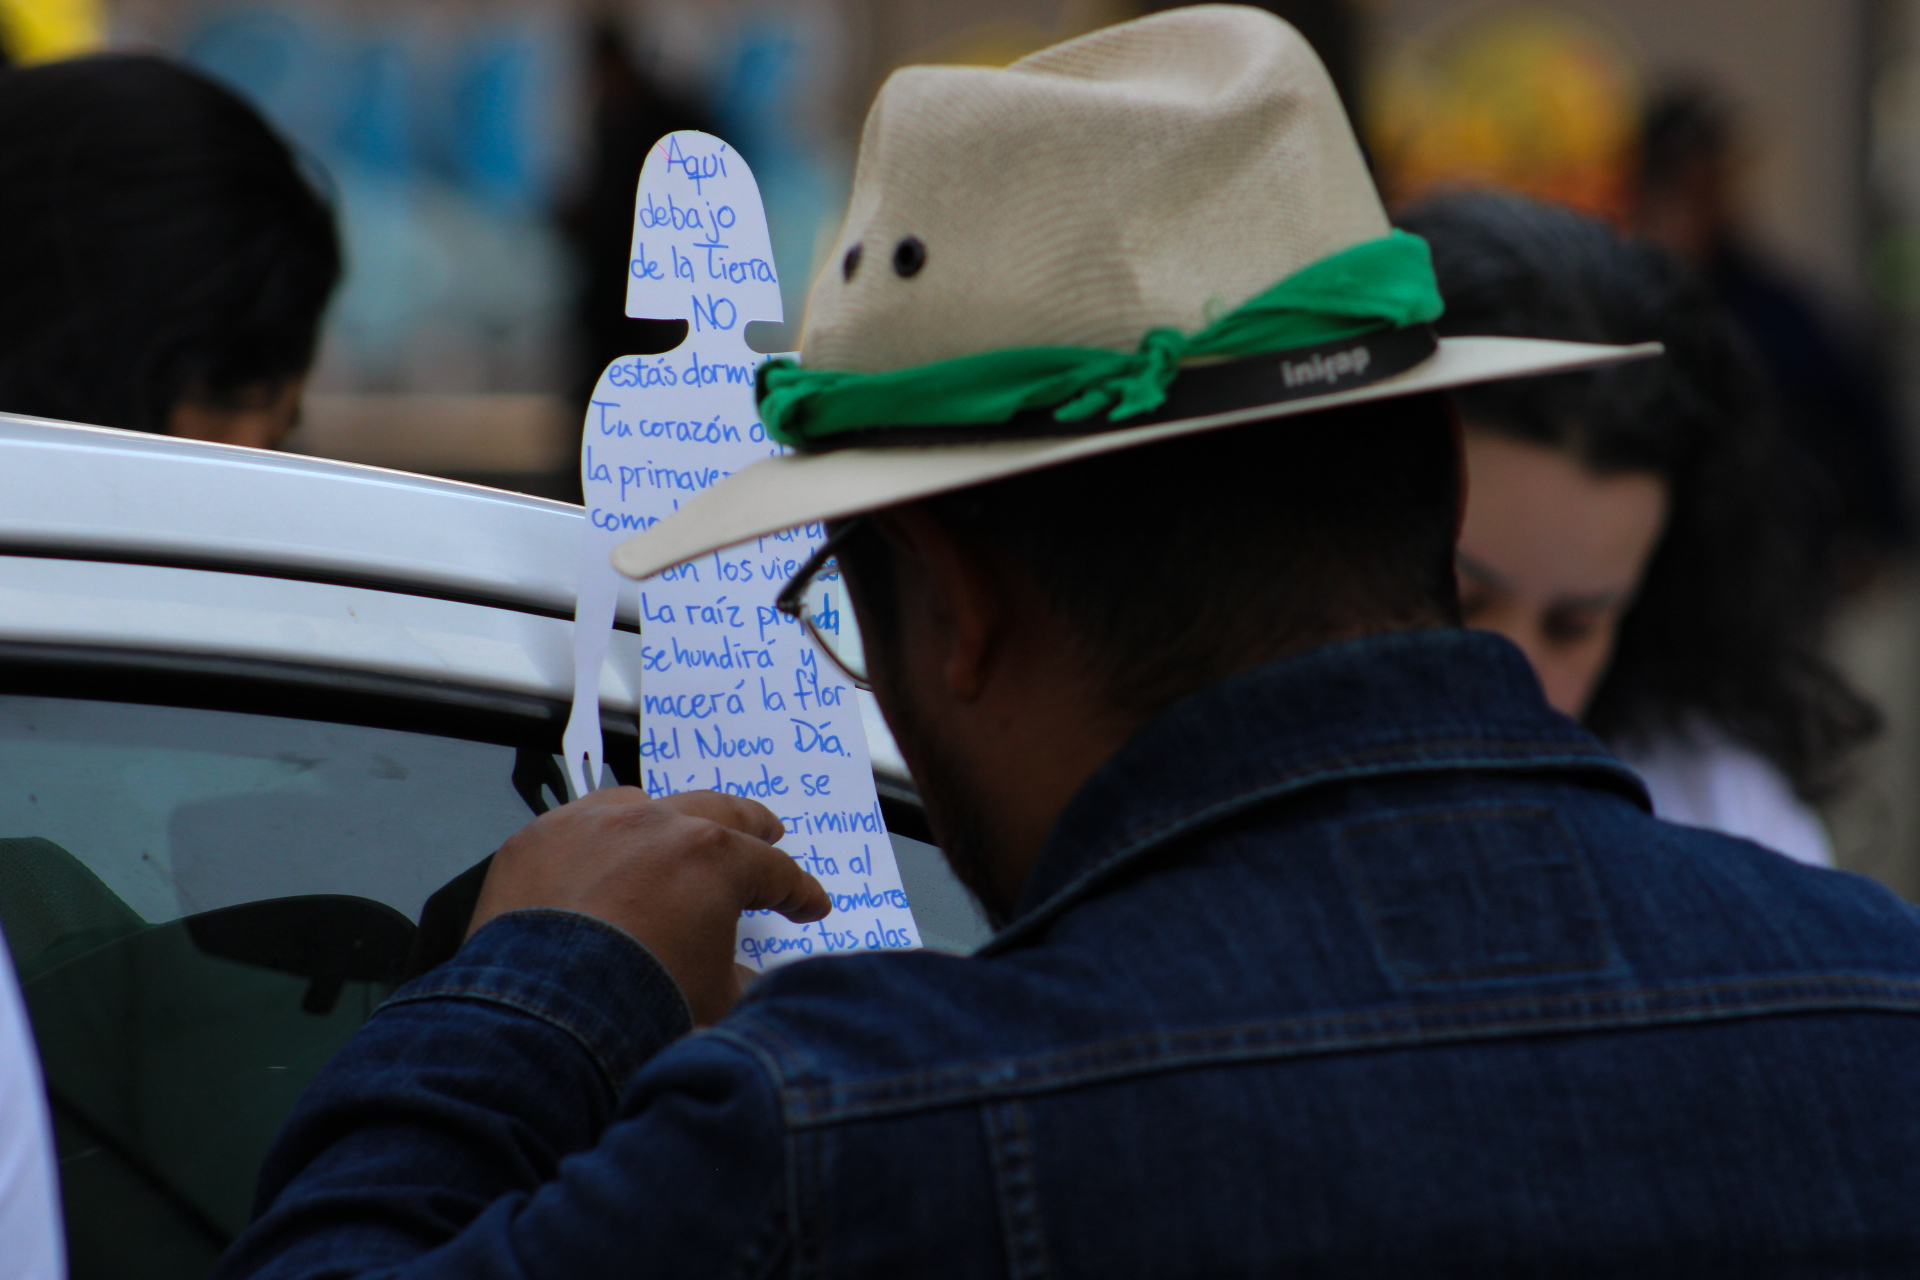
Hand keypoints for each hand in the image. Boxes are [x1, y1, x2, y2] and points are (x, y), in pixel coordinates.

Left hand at [470, 788, 830, 1023]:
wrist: (541, 1016)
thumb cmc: (639, 1005)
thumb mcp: (715, 1002)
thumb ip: (741, 982)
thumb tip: (739, 979)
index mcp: (715, 859)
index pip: (775, 872)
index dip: (800, 892)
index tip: (811, 906)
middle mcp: (658, 825)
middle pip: (721, 811)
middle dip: (751, 825)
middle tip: (768, 832)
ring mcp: (594, 824)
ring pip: (645, 804)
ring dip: (668, 823)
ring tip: (673, 838)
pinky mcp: (539, 838)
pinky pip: (579, 824)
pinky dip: (597, 840)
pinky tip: (596, 859)